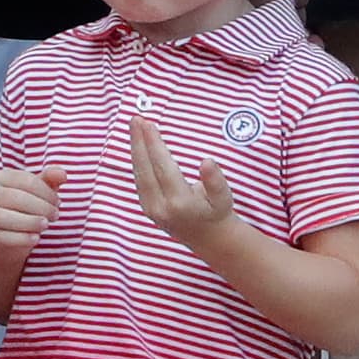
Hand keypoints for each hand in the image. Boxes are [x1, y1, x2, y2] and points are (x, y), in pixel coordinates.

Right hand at [0, 166, 66, 256]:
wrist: (6, 242)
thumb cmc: (24, 210)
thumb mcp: (38, 193)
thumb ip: (50, 180)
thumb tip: (62, 174)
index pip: (26, 180)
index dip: (46, 192)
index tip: (58, 202)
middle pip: (15, 197)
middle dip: (40, 206)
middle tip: (55, 215)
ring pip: (5, 217)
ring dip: (31, 222)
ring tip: (46, 225)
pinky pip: (3, 237)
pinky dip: (22, 238)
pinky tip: (36, 238)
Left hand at [129, 116, 235, 248]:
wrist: (210, 239)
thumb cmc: (218, 213)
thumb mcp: (224, 198)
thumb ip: (215, 180)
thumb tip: (206, 161)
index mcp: (179, 202)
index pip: (162, 166)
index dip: (154, 144)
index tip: (148, 124)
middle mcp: (160, 206)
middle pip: (144, 168)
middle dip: (138, 142)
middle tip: (135, 119)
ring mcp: (150, 208)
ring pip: (138, 174)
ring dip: (135, 149)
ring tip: (134, 127)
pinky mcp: (146, 208)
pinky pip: (139, 180)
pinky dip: (137, 160)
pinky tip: (137, 145)